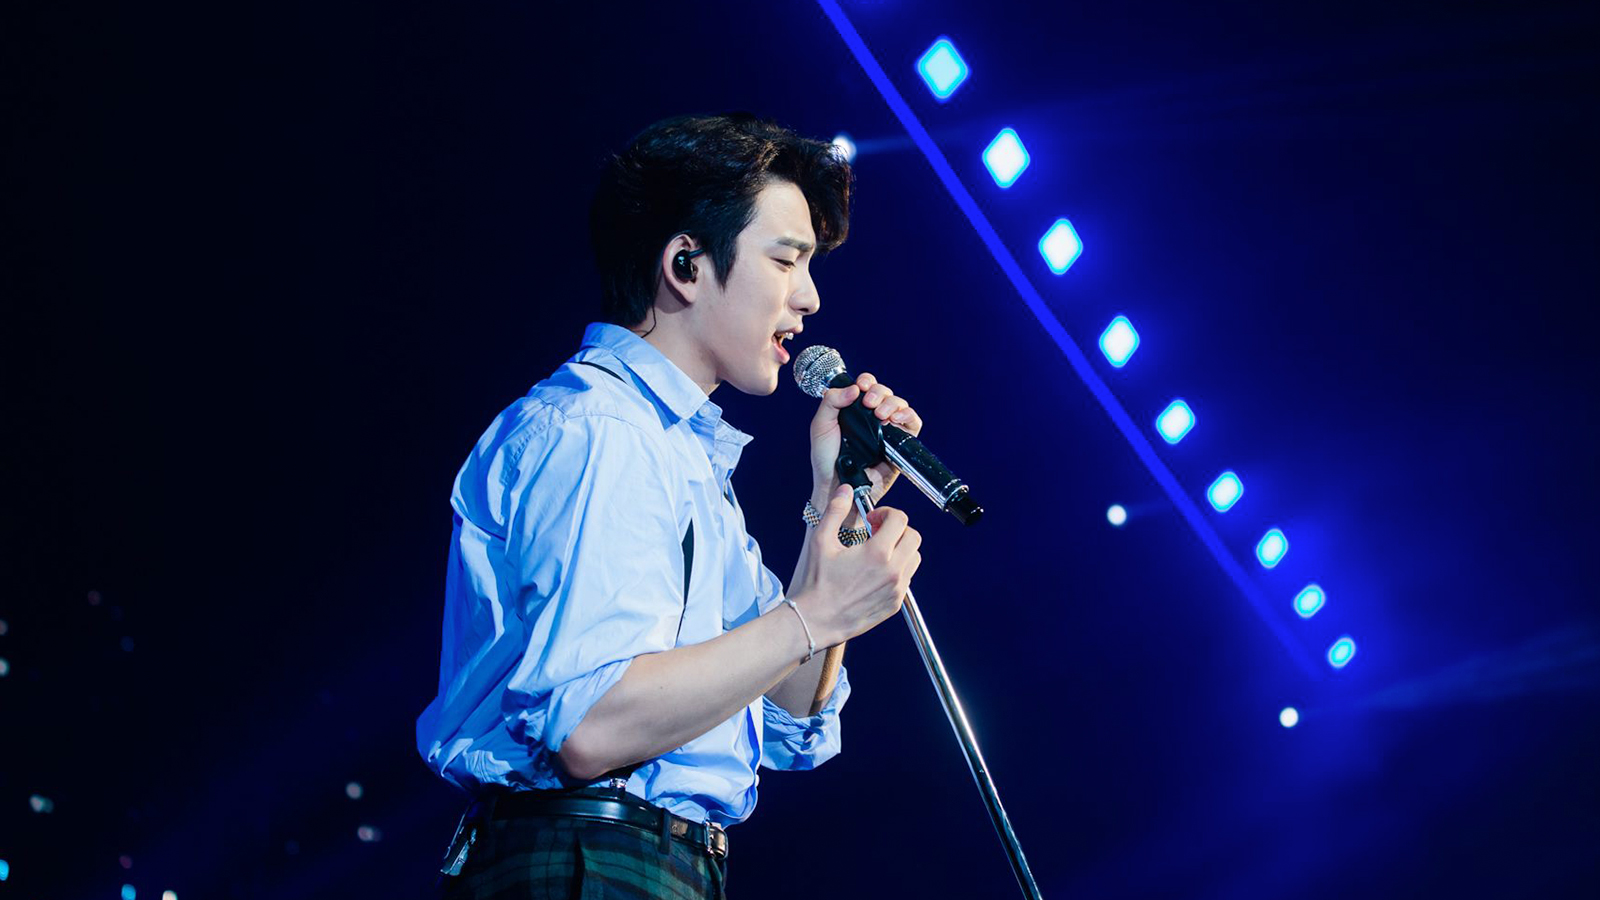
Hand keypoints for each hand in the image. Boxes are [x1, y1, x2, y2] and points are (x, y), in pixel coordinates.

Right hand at [788, 485, 922, 646]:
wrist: (816, 621)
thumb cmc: (817, 583)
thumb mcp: (821, 541)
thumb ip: (835, 511)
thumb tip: (846, 491)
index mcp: (877, 553)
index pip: (900, 520)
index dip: (887, 513)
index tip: (873, 518)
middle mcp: (893, 571)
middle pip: (913, 537)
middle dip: (898, 529)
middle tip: (878, 532)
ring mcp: (896, 589)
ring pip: (914, 558)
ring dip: (901, 549)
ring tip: (878, 552)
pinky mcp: (895, 604)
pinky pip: (907, 579)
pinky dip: (897, 569)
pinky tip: (875, 572)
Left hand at [808, 372, 923, 506]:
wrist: (836, 486)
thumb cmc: (825, 460)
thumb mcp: (820, 425)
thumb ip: (831, 402)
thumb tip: (854, 388)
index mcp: (854, 411)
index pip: (867, 387)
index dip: (868, 382)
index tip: (862, 386)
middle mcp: (871, 420)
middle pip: (886, 393)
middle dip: (880, 393)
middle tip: (869, 404)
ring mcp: (886, 432)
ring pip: (900, 406)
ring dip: (893, 404)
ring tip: (881, 415)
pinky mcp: (898, 446)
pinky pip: (913, 425)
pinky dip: (909, 416)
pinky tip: (896, 419)